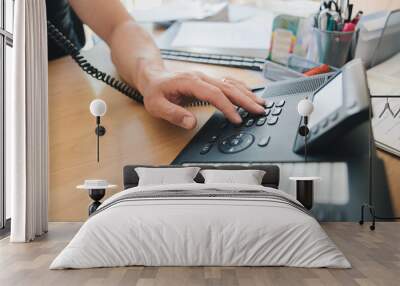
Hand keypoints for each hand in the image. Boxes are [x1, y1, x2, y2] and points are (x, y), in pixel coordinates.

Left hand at [138, 69, 265, 128]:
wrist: (153, 77)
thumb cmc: (155, 91)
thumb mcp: (156, 105)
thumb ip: (173, 114)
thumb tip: (190, 123)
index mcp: (190, 82)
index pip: (214, 94)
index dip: (227, 107)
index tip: (237, 119)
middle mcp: (201, 77)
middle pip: (228, 87)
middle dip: (245, 100)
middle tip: (260, 111)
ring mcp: (206, 77)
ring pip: (231, 84)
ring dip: (247, 93)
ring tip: (261, 103)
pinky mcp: (208, 80)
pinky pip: (228, 83)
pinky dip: (241, 89)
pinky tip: (250, 95)